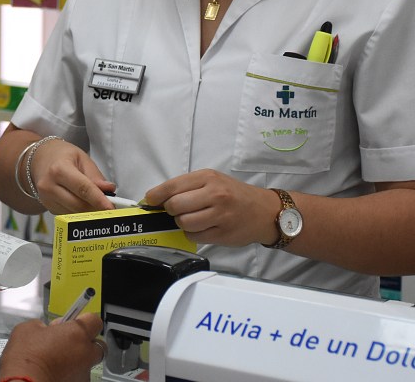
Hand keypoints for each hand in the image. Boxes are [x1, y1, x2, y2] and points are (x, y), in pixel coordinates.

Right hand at [0, 313, 104, 381]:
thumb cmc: (26, 356)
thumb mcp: (29, 328)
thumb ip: (43, 326)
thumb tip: (46, 330)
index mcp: (77, 333)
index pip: (94, 320)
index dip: (84, 320)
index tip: (73, 321)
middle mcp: (85, 353)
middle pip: (97, 344)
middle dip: (85, 342)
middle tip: (67, 342)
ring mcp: (83, 372)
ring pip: (87, 362)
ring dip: (77, 358)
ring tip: (58, 360)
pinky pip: (78, 375)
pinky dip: (70, 372)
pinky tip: (55, 371)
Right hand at [30, 139, 115, 213]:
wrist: (38, 159)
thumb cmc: (61, 156)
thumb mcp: (81, 158)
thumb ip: (95, 176)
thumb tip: (109, 190)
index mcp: (59, 169)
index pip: (83, 189)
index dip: (99, 200)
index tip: (111, 207)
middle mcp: (49, 186)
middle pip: (79, 205)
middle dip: (96, 207)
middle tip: (108, 204)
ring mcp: (46, 198)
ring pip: (74, 213)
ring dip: (88, 210)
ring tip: (94, 200)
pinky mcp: (48, 207)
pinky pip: (68, 214)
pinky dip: (78, 211)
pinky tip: (80, 200)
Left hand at [144, 169, 279, 246]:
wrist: (265, 211)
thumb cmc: (234, 194)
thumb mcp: (213, 181)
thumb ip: (187, 187)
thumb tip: (156, 198)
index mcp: (208, 178)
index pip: (172, 186)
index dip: (156, 196)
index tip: (149, 201)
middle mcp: (215, 194)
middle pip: (174, 206)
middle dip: (170, 210)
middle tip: (177, 210)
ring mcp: (220, 215)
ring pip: (183, 222)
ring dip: (182, 223)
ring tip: (192, 219)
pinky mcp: (222, 233)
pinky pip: (193, 236)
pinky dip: (192, 233)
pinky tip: (202, 227)